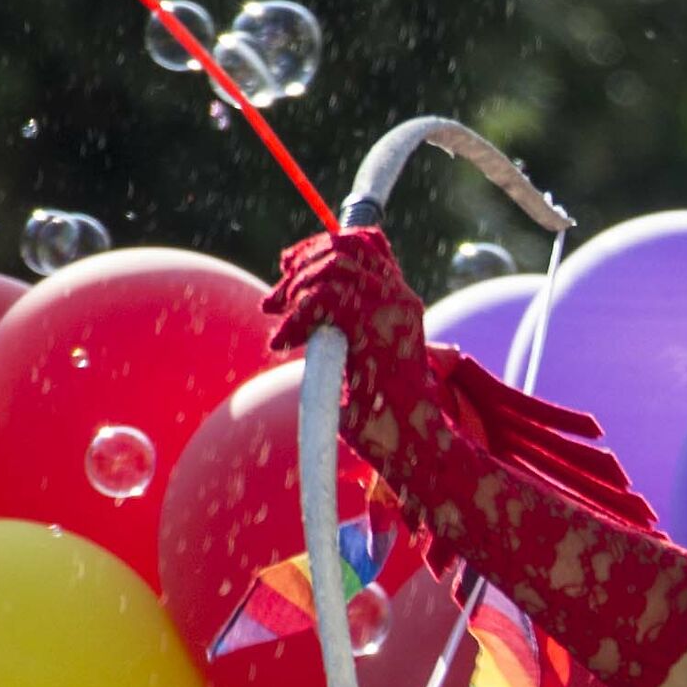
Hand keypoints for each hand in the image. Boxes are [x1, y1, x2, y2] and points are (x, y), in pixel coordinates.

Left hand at [265, 230, 447, 476]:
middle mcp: (400, 297)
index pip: (366, 243)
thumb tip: (303, 311)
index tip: (289, 263)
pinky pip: (324, 299)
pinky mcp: (373, 329)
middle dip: (300, 264)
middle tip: (274, 301)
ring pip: (334, 265)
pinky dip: (296, 317)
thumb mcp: (363, 359)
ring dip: (296, 287)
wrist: (413, 442)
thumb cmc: (385, 414)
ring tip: (278, 318)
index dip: (322, 243)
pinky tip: (284, 341)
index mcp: (401, 300)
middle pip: (346, 245)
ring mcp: (391, 309)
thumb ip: (342, 329)